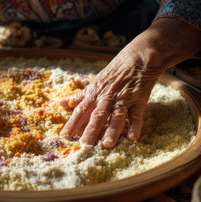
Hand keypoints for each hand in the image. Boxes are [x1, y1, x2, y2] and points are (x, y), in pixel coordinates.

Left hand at [60, 18, 200, 147]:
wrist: (139, 57)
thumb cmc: (115, 71)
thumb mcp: (95, 82)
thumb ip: (79, 96)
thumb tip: (61, 103)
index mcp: (95, 93)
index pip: (81, 110)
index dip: (72, 123)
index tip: (64, 136)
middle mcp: (107, 97)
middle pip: (97, 115)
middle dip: (90, 130)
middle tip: (84, 144)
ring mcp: (123, 98)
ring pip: (116, 116)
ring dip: (111, 130)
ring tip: (106, 145)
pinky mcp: (139, 99)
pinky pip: (136, 115)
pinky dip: (135, 126)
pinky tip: (132, 138)